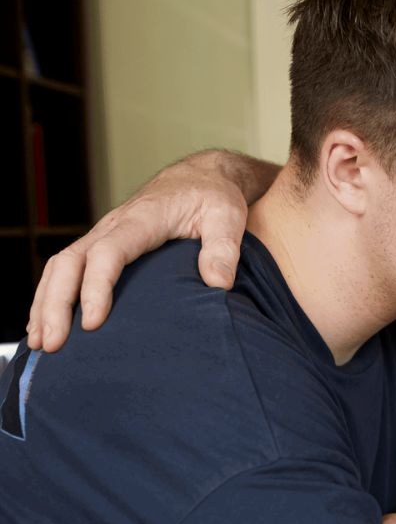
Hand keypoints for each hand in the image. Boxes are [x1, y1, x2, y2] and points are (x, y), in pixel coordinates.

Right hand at [27, 151, 250, 351]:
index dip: (96, 287)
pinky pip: (66, 269)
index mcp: (143, 219)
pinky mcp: (102, 245)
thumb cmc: (213, 198)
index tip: (93, 323)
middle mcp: (113, 226)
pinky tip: (44, 324)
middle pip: (70, 262)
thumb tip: (218, 285)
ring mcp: (103, 235)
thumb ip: (224, 249)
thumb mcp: (227, 217)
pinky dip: (50, 296)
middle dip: (56, 304)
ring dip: (46, 304)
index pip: (108, 253)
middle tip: (53, 345)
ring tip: (40, 343)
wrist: (200, 178)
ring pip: (60, 267)